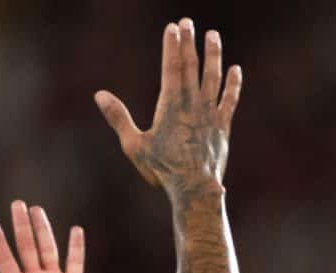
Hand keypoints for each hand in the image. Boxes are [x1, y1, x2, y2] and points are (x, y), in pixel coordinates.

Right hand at [95, 19, 240, 197]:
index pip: (171, 67)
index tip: (172, 27)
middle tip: (188, 21)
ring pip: (213, 77)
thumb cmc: (163, 170)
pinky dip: (233, 84)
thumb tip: (99, 95)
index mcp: (171, 105)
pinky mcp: (223, 126)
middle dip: (189, 42)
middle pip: (192, 65)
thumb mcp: (134, 145)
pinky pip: (230, 100)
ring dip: (213, 55)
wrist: (195, 188)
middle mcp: (193, 104)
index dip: (172, 45)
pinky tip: (236, 69)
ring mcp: (210, 113)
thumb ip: (119, 118)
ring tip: (213, 35)